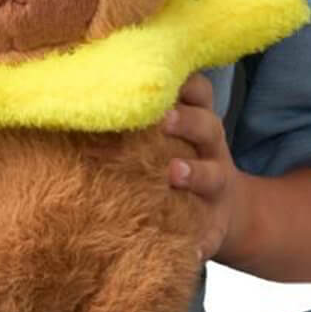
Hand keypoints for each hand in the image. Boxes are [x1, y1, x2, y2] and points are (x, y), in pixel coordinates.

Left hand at [161, 72, 239, 264]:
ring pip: (212, 174)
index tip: (161, 72)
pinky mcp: (215, 224)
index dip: (185, 81)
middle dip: (186, 120)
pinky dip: (201, 241)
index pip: (199, 91)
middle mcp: (210, 148)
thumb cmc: (180, 156)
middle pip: (206, 125)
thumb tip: (89, 63)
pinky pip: (210, 232)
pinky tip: (191, 248)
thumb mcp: (172, 128)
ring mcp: (216, 185)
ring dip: (194, 173)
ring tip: (174, 173)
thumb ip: (143, 106)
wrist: (221, 212)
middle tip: (162, 118)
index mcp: (197, 120)